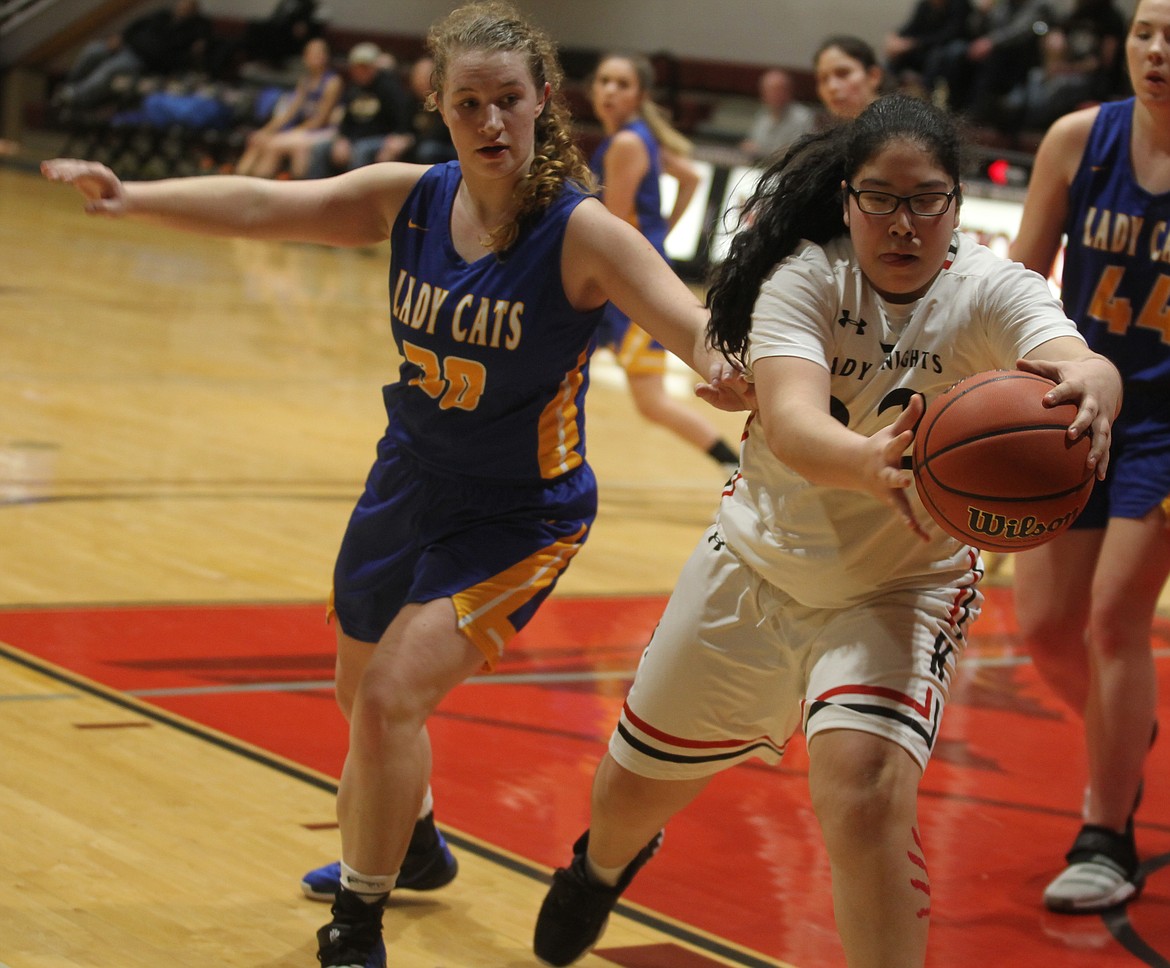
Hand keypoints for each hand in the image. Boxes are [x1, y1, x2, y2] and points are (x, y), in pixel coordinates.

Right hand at [41, 158, 127, 216]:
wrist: (120, 198)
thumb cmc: (118, 204)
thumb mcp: (116, 210)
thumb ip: (104, 209)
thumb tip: (86, 209)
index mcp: (104, 175)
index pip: (88, 172)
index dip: (76, 174)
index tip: (65, 180)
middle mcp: (94, 169)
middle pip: (76, 167)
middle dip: (63, 170)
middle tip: (49, 176)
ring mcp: (85, 170)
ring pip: (69, 166)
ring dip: (56, 168)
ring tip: (44, 170)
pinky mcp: (78, 173)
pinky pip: (66, 168)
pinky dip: (56, 168)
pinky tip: (44, 168)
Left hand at [695, 360, 755, 411]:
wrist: (748, 402)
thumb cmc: (730, 398)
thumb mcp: (716, 398)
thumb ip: (706, 393)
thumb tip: (696, 389)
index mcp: (722, 372)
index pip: (716, 368)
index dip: (715, 375)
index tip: (714, 384)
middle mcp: (736, 369)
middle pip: (731, 366)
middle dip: (728, 372)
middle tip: (726, 380)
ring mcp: (749, 373)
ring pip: (745, 370)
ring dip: (743, 375)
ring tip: (741, 382)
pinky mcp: (761, 378)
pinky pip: (760, 376)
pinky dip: (756, 381)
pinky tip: (754, 388)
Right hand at [868, 394, 928, 541]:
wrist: (855, 467)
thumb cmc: (881, 446)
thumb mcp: (891, 431)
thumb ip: (907, 417)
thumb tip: (918, 396)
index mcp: (886, 452)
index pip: (895, 444)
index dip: (902, 439)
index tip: (909, 434)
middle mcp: (884, 472)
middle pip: (891, 476)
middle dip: (898, 479)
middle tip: (906, 480)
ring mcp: (887, 489)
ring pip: (896, 501)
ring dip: (905, 512)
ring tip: (914, 526)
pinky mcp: (892, 501)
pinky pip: (904, 515)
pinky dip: (913, 527)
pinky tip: (924, 538)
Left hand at [1016, 355, 1120, 478]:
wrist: (1106, 376)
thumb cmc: (1073, 374)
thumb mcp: (1057, 367)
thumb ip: (1037, 367)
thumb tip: (1015, 362)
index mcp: (1078, 386)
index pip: (1067, 388)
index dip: (1058, 394)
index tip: (1046, 400)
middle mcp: (1093, 402)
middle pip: (1088, 413)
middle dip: (1081, 424)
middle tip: (1071, 435)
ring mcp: (1102, 416)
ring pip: (1102, 434)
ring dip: (1097, 449)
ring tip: (1089, 464)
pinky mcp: (1106, 427)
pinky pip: (1106, 446)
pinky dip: (1104, 461)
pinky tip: (1098, 477)